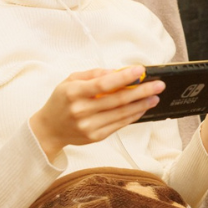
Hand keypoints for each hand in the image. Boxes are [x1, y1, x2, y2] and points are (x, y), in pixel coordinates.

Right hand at [29, 66, 163, 159]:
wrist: (48, 129)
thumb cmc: (61, 100)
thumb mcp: (71, 80)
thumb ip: (94, 74)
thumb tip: (118, 71)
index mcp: (74, 92)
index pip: (104, 84)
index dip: (124, 77)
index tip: (141, 71)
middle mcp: (81, 110)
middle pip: (117, 100)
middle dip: (141, 91)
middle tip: (158, 85)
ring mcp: (89, 126)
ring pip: (122, 114)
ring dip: (141, 104)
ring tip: (154, 96)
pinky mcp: (96, 137)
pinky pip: (119, 124)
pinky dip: (133, 115)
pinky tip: (142, 108)